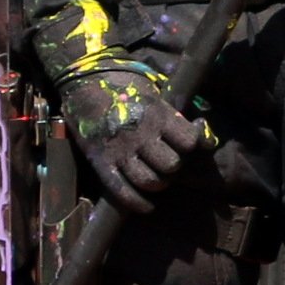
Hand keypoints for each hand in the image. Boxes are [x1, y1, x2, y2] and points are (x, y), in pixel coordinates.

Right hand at [66, 65, 207, 208]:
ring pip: (150, 182)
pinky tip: (146, 204)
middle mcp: (140, 134)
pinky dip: (138, 203)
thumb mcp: (155, 94)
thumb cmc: (124, 85)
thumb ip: (175, 116)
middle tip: (169, 162)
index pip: (190, 141)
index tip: (192, 143)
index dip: (196, 144)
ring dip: (158, 183)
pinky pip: (123, 192)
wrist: (84, 80)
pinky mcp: (101, 162)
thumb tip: (201, 130)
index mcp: (157, 115)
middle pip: (171, 165)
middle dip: (174, 167)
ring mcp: (119, 150)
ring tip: (156, 177)